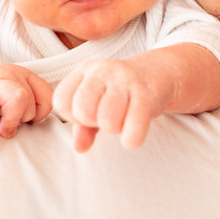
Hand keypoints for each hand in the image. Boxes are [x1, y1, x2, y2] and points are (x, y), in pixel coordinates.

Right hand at [0, 60, 53, 156]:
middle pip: (31, 96)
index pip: (46, 94)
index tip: (28, 121)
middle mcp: (8, 75)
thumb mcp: (10, 88)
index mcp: (22, 75)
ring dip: (13, 121)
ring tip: (3, 132)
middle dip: (25, 117)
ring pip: (18, 98)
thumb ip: (27, 102)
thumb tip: (36, 126)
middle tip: (11, 126)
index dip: (41, 113)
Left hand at [53, 58, 173, 152]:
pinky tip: (133, 134)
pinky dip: (131, 138)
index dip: (72, 115)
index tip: (89, 113)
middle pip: (83, 110)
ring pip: (107, 120)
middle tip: (107, 117)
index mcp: (84, 70)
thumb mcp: (96, 102)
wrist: (158, 72)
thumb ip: (83, 126)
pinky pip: (133, 128)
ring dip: (115, 128)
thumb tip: (79, 147)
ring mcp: (125, 80)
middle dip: (94, 122)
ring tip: (122, 119)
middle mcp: (103, 71)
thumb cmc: (119, 92)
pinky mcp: (147, 94)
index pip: (61, 100)